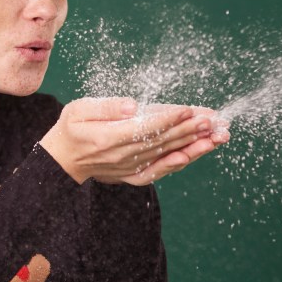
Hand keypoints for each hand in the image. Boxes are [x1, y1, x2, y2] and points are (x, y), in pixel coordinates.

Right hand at [39, 99, 228, 185]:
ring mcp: (130, 167)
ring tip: (217, 136)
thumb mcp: (78, 109)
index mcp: (108, 138)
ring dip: (194, 145)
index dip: (168, 118)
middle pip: (162, 141)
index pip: (145, 127)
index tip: (189, 110)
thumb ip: (106, 107)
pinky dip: (177, 164)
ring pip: (167, 155)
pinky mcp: (134, 175)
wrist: (64, 160)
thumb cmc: (71, 128)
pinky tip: (193, 154)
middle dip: (190, 129)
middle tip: (214, 119)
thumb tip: (133, 106)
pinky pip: (160, 170)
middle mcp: (122, 156)